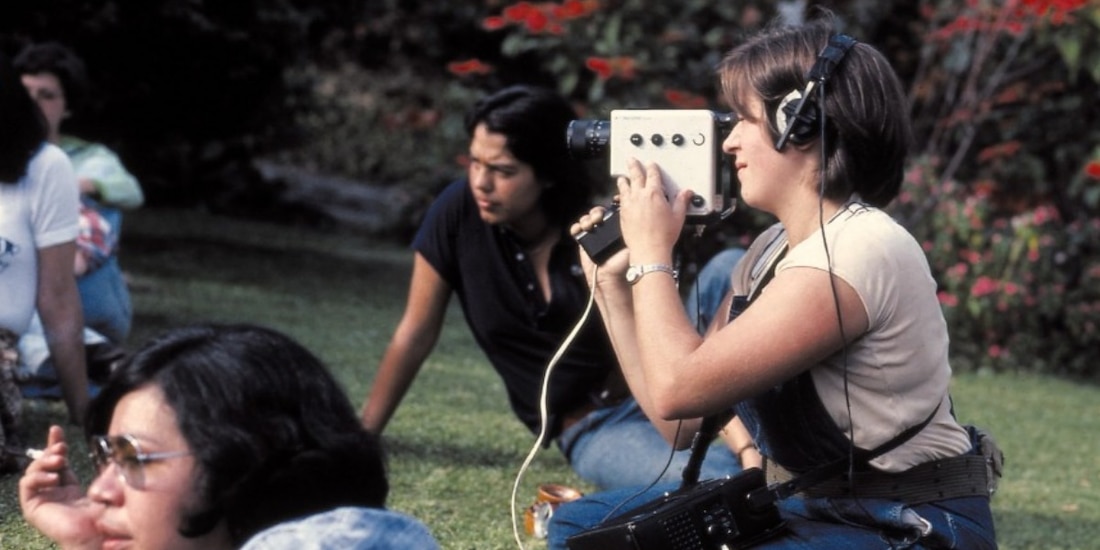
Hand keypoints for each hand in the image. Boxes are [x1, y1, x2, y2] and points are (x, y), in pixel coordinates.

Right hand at [19, 426, 102, 548]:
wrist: (98, 533)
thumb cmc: (105, 512)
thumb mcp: (107, 483)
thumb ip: (107, 467)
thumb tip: (115, 445)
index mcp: (68, 486)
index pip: (57, 460)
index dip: (55, 443)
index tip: (56, 429)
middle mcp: (53, 491)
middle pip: (42, 463)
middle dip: (50, 451)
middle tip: (62, 448)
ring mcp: (42, 499)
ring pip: (32, 472)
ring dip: (43, 462)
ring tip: (60, 461)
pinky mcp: (33, 508)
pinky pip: (26, 486)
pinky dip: (37, 477)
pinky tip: (53, 477)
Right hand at [570, 205, 628, 285]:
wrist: (611, 278)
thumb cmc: (624, 264)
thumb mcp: (633, 244)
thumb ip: (634, 231)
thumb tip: (636, 215)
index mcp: (618, 227)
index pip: (614, 210)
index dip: (613, 203)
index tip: (614, 201)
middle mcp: (606, 230)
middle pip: (599, 212)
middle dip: (597, 211)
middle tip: (599, 217)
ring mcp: (594, 235)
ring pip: (587, 219)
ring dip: (586, 218)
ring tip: (589, 225)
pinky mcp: (584, 242)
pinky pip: (577, 230)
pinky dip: (576, 227)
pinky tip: (579, 229)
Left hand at [616, 158, 690, 263]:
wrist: (648, 250)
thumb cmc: (663, 236)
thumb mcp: (678, 217)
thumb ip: (681, 202)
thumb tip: (687, 193)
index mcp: (654, 194)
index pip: (652, 175)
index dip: (652, 168)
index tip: (651, 164)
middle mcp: (640, 196)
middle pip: (635, 176)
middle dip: (634, 166)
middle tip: (631, 160)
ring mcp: (629, 204)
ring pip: (624, 187)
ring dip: (624, 180)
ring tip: (623, 176)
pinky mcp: (622, 214)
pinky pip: (620, 199)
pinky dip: (620, 194)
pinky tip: (620, 195)